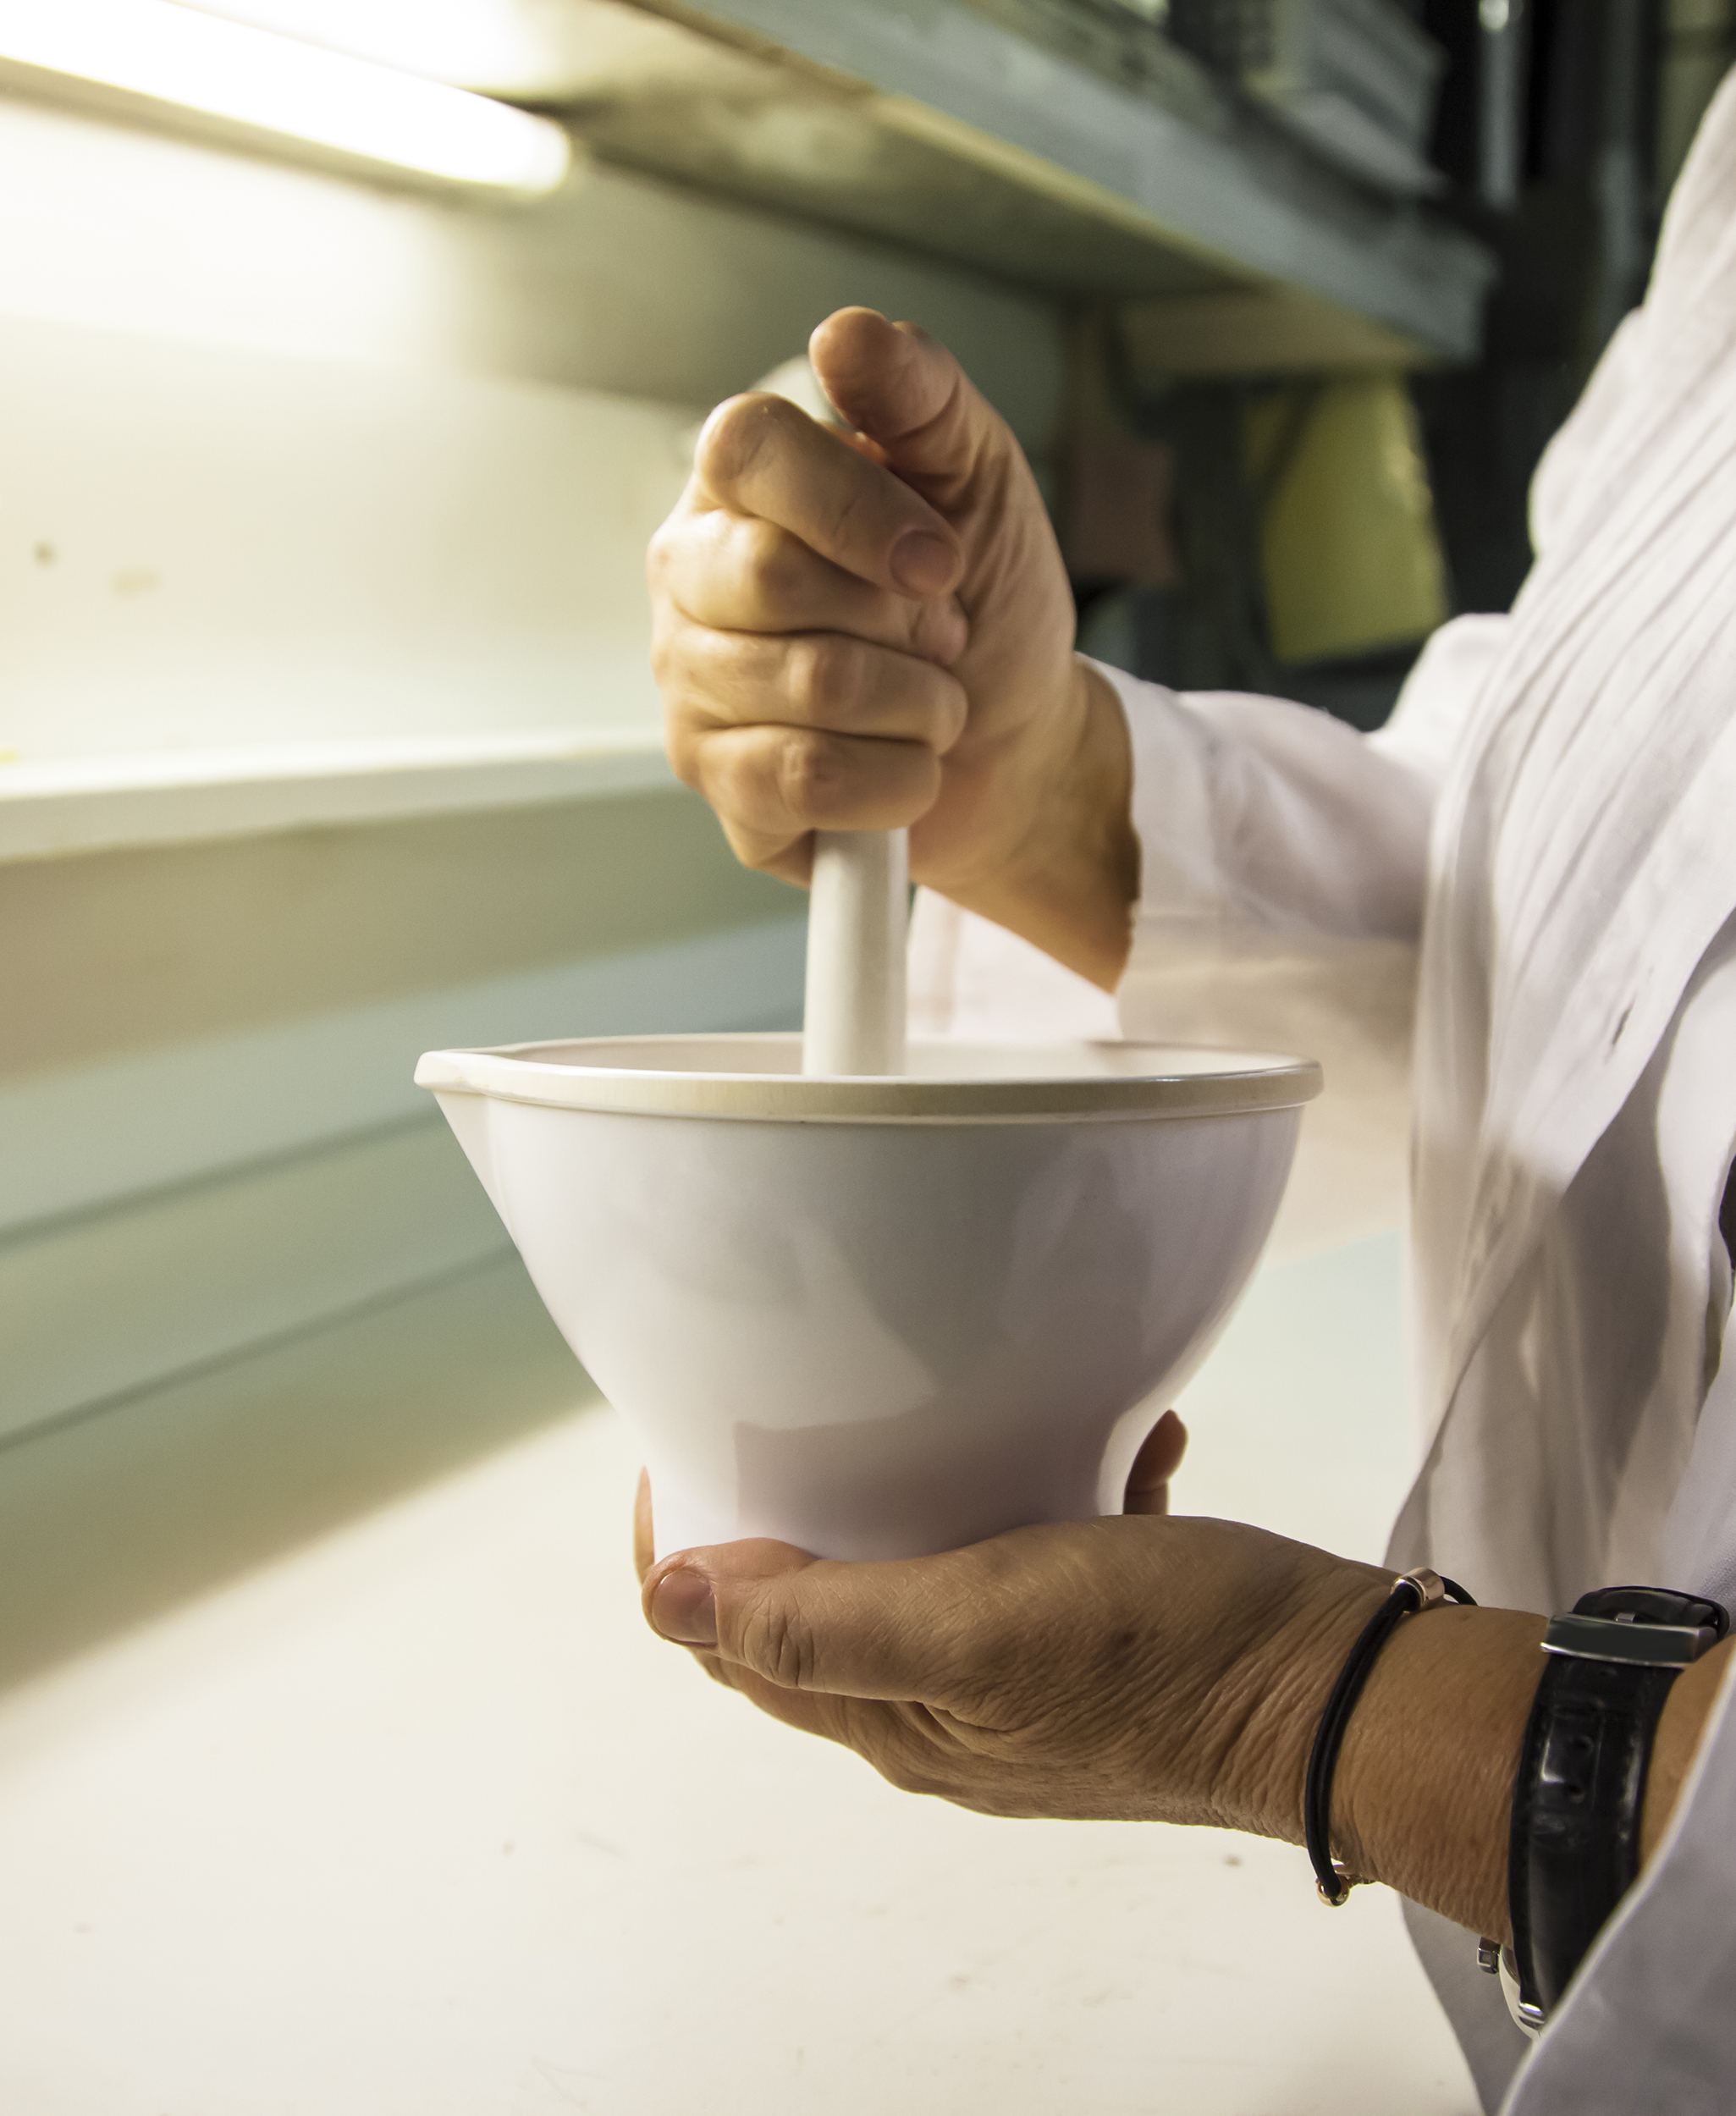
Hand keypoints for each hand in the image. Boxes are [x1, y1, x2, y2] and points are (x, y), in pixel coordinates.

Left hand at [634, 1411, 1562, 1941]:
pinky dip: (1061, 1479)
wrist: (1342, 1688)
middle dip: (816, 1498)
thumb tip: (671, 1604)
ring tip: (1003, 1411)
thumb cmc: (1168, 1660)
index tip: (695, 1450)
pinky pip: (1040, 1542)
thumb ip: (822, 1621)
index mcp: (895, 1718)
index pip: (735, 1646)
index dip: (690, 1556)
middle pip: (826, 1594)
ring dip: (953, 1478)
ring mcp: (1023, 1672)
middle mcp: (946, 1707)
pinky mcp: (1095, 1630)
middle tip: (830, 1402)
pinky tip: (1115, 1441)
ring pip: (933, 1556)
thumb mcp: (976, 1625)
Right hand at [647, 307, 1137, 987]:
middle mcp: (691, 578)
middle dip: (903, 621)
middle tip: (940, 635)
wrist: (1016, 740)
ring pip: (809, 687)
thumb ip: (918, 395)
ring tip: (930, 701)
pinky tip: (905, 766)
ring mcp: (692, 687)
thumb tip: (845, 335)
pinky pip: (808, 779)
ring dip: (919, 703)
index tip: (941, 560)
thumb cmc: (980, 598)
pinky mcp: (720, 788)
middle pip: (774, 579)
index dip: (855, 506)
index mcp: (740, 485)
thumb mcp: (974, 475)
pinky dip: (897, 778)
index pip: (747, 448)